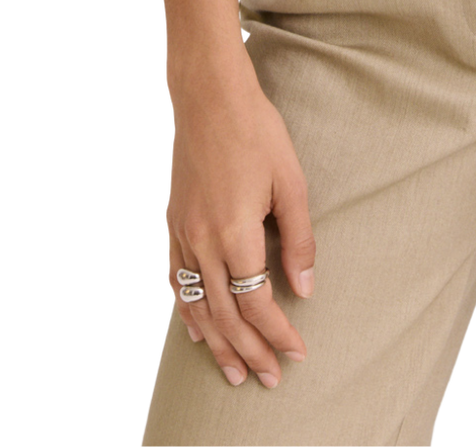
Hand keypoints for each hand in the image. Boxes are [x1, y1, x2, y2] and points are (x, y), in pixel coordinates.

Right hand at [163, 69, 315, 388]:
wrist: (209, 96)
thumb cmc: (256, 132)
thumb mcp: (291, 183)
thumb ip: (298, 239)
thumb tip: (304, 289)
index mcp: (235, 233)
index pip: (257, 302)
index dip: (278, 333)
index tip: (297, 351)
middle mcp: (202, 241)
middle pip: (226, 314)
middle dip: (249, 351)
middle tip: (270, 378)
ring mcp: (181, 233)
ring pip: (197, 305)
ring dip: (216, 343)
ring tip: (233, 371)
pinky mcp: (171, 222)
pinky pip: (175, 280)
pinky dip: (187, 310)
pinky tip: (197, 328)